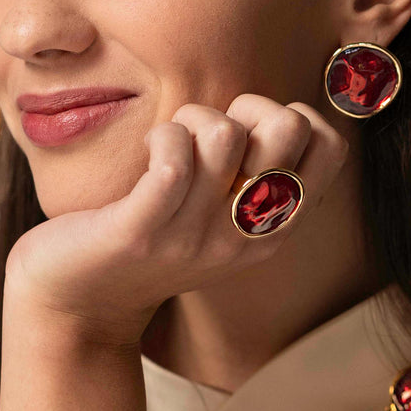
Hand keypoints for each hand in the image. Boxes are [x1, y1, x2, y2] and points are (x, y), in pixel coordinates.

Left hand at [3, 95, 350, 347]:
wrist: (80, 305)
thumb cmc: (153, 240)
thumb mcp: (220, 219)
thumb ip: (255, 177)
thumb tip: (286, 112)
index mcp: (272, 231)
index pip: (330, 148)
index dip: (295, 115)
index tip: (250, 132)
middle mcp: (243, 238)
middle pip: (286, 128)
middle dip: (245, 105)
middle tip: (206, 132)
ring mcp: (193, 239)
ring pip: (222, 133)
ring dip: (190, 120)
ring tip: (169, 143)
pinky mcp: (142, 233)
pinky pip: (173, 160)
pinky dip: (161, 138)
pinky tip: (148, 151)